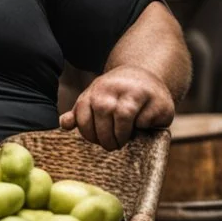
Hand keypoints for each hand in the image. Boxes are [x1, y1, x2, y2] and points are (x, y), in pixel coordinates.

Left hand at [59, 65, 174, 150]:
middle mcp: (115, 87)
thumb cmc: (118, 95)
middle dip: (105, 137)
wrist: (148, 75)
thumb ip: (80, 113)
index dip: (88, 133)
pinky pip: (145, 120)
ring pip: (123, 115)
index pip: (83, 114)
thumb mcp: (96, 99)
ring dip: (121, 134)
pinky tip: (141, 127)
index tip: (96, 140)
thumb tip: (64, 124)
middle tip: (111, 145)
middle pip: (103, 113)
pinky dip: (142, 128)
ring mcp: (138, 91)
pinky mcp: (157, 101)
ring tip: (123, 140)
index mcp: (97, 89)